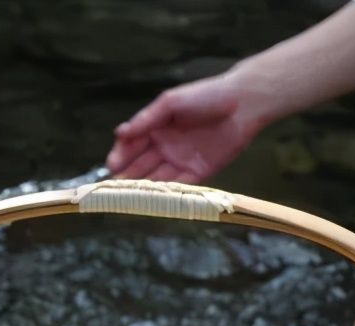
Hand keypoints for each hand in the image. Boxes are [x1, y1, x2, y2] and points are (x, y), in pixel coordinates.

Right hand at [105, 70, 270, 183]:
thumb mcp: (170, 103)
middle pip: (140, 165)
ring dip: (143, 188)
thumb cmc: (205, 96)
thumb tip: (120, 132)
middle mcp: (165, 147)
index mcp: (156, 128)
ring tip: (130, 196)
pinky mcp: (198, 173)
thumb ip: (146, 119)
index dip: (120, 155)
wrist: (242, 104)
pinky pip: (179, 187)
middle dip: (127, 176)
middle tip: (114, 186)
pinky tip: (154, 199)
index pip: (132, 145)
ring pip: (156, 178)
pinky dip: (167, 194)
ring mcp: (180, 161)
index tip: (111, 165)